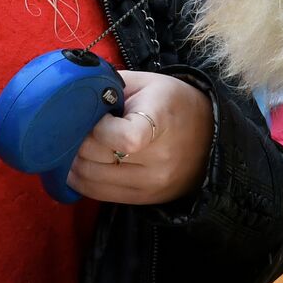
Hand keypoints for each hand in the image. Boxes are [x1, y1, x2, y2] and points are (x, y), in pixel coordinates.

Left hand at [69, 70, 214, 204]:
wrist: (209, 133)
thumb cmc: (172, 102)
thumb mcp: (147, 83)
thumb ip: (110, 85)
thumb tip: (73, 96)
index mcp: (162, 121)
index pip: (126, 138)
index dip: (101, 129)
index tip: (103, 117)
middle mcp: (160, 159)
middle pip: (98, 157)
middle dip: (78, 141)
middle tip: (78, 129)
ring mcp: (152, 184)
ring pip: (91, 179)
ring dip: (74, 162)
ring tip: (78, 146)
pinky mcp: (145, 199)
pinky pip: (98, 194)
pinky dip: (82, 179)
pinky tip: (82, 163)